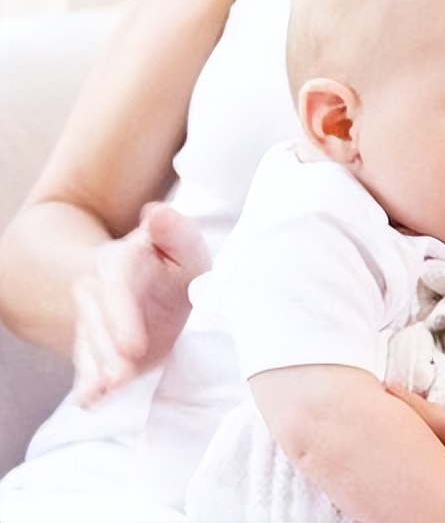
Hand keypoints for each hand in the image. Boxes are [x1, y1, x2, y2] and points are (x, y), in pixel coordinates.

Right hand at [71, 202, 209, 406]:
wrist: (162, 280)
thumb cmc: (178, 262)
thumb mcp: (185, 245)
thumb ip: (174, 231)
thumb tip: (157, 215)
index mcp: (120, 261)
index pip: (115, 286)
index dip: (121, 317)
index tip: (134, 346)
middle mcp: (98, 289)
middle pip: (96, 321)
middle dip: (107, 351)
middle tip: (121, 378)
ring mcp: (95, 319)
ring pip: (90, 344)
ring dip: (97, 370)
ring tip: (105, 394)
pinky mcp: (99, 344)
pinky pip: (88, 362)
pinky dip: (89, 383)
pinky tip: (90, 401)